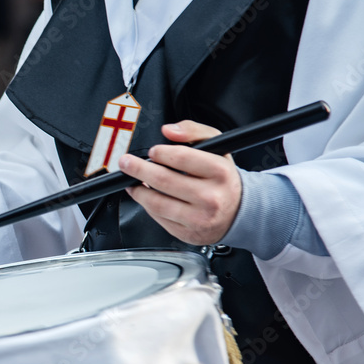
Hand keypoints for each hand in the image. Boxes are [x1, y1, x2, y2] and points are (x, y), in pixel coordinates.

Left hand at [120, 120, 241, 245]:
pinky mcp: (187, 233)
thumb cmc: (222, 178)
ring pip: (157, 202)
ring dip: (138, 190)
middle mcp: (211, 197)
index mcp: (220, 173)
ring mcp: (199, 218)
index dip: (161, 153)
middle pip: (164, 180)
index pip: (182, 158)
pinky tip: (144, 195)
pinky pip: (159, 218)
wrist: (237, 212)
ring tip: (132, 181)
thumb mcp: (217, 147)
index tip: (153, 151)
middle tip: (126, 162)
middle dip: (139, 169)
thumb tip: (169, 130)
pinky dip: (147, 205)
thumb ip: (193, 131)